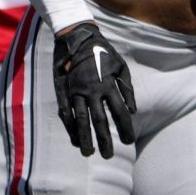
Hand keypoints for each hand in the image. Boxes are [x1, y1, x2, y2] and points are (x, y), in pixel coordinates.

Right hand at [53, 22, 137, 158]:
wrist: (77, 38)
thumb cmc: (103, 53)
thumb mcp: (120, 66)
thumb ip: (127, 89)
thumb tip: (132, 111)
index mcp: (108, 84)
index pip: (120, 112)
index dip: (125, 128)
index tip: (129, 142)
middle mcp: (92, 91)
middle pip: (100, 121)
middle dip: (105, 140)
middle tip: (108, 155)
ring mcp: (75, 92)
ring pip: (80, 121)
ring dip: (84, 138)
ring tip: (88, 153)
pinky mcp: (63, 92)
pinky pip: (66, 114)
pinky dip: (70, 128)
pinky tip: (74, 140)